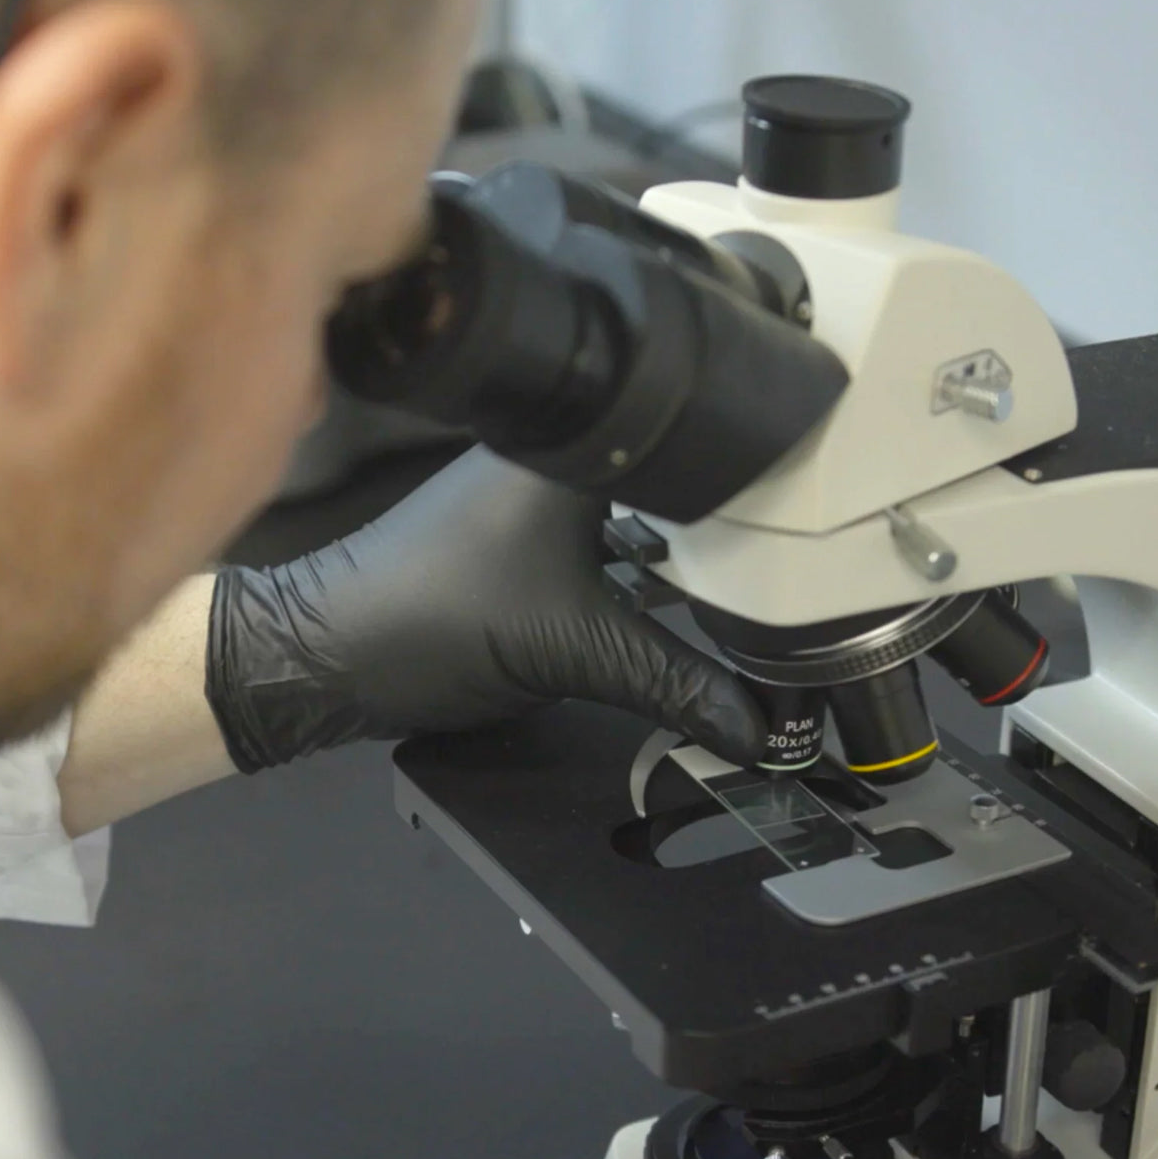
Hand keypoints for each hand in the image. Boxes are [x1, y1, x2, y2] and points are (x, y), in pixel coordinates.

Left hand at [205, 448, 765, 771]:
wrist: (332, 659)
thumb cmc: (429, 622)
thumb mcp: (576, 651)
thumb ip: (678, 684)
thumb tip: (762, 726)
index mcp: (572, 445)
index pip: (691, 431)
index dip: (761, 453)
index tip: (825, 482)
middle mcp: (559, 455)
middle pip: (677, 470)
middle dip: (739, 506)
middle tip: (813, 533)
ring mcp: (540, 499)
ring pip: (646, 508)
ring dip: (695, 541)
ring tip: (768, 566)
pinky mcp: (528, 544)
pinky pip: (616, 543)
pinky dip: (655, 568)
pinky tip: (694, 596)